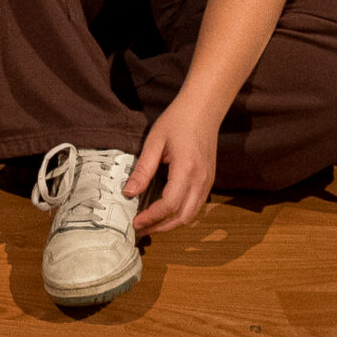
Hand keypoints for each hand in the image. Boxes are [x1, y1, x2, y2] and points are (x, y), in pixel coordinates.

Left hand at [124, 96, 217, 232]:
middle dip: (161, 227)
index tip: (135, 221)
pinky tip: (165, 212)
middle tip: (140, 228)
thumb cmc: (177, 120)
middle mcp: (201, 180)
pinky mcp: (209, 180)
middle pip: (183, 217)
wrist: (203, 108)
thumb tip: (128, 192)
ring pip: (191, 215)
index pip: (170, 204)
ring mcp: (208, 182)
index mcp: (187, 169)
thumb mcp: (154, 141)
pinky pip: (196, 206)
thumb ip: (143, 169)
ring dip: (171, 224)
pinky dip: (181, 214)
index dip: (152, 217)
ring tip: (150, 224)